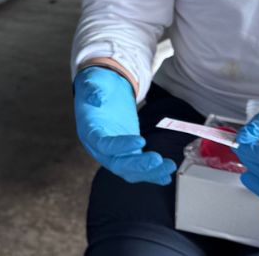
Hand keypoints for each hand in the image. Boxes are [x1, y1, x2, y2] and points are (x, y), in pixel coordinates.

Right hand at [73, 66, 176, 183]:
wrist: (103, 92)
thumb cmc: (98, 87)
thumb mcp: (93, 82)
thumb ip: (92, 89)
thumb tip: (95, 97)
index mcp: (89, 131)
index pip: (103, 144)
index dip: (120, 146)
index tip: (141, 141)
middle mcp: (100, 148)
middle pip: (117, 163)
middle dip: (138, 165)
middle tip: (157, 159)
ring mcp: (114, 153)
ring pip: (130, 170)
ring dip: (149, 172)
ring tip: (168, 167)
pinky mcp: (127, 153)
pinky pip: (138, 169)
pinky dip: (152, 174)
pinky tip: (166, 175)